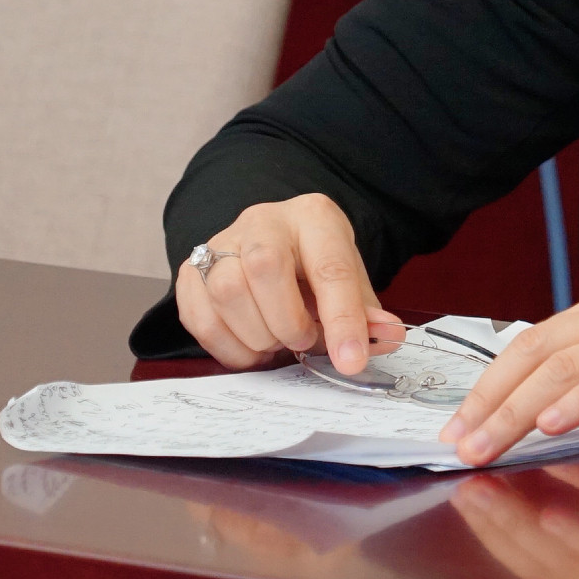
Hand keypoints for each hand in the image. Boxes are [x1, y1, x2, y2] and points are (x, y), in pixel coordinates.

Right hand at [173, 193, 404, 373]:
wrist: (276, 243)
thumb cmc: (315, 265)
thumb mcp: (349, 282)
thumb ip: (365, 313)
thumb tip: (386, 338)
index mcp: (314, 217)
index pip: (330, 267)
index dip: (342, 320)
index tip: (351, 361)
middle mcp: (263, 221)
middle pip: (265, 268)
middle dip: (287, 323)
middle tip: (302, 341)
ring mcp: (221, 242)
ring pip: (226, 291)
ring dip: (256, 335)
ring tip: (276, 342)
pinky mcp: (191, 270)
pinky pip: (197, 315)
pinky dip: (226, 346)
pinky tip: (249, 348)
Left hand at [436, 273, 578, 466]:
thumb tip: (565, 411)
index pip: (537, 340)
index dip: (492, 382)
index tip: (463, 420)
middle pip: (534, 349)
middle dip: (487, 399)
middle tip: (456, 440)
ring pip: (562, 364)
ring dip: (514, 409)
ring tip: (484, 445)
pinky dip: (577, 400)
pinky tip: (549, 423)